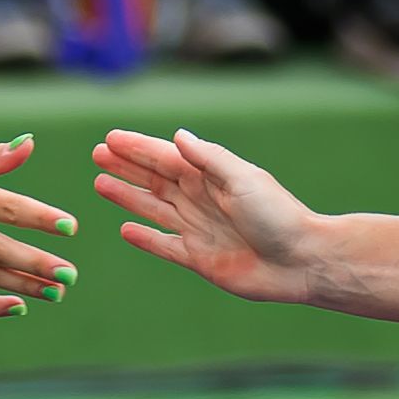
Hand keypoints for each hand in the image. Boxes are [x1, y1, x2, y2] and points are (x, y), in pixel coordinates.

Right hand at [90, 127, 322, 305]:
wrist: (301, 261)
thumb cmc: (278, 215)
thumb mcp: (244, 178)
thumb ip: (209, 159)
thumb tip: (177, 136)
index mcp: (211, 177)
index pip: (166, 158)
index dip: (137, 148)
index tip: (110, 138)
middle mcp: (202, 200)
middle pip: (155, 180)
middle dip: (126, 167)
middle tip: (97, 154)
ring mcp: (199, 229)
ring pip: (154, 209)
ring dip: (128, 197)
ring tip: (100, 184)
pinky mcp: (200, 258)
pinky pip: (165, 245)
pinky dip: (145, 238)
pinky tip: (125, 229)